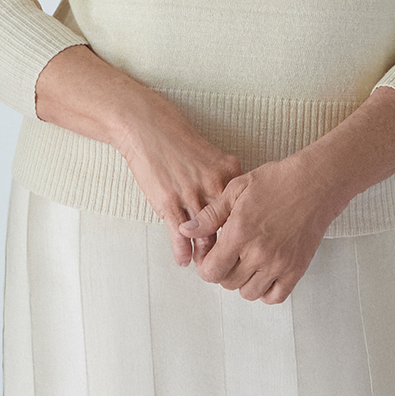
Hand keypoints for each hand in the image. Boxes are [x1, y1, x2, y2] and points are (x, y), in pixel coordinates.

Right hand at [112, 93, 243, 266]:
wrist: (147, 126)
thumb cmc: (177, 139)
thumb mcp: (210, 154)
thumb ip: (224, 178)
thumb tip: (233, 201)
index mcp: (229, 172)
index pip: (245, 210)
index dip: (246, 231)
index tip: (247, 246)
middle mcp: (214, 185)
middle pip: (230, 228)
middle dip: (231, 250)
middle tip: (231, 265)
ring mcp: (192, 195)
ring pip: (206, 237)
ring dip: (207, 257)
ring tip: (208, 269)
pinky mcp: (169, 202)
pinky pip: (180, 235)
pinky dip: (183, 251)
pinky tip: (183, 260)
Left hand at [183, 154, 342, 303]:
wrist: (316, 184)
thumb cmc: (277, 181)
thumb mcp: (236, 189)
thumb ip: (210, 215)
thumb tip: (187, 230)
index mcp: (239, 233)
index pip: (211, 271)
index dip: (205, 266)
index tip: (209, 257)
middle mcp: (258, 253)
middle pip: (228, 283)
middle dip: (223, 272)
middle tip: (229, 256)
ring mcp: (279, 264)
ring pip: (249, 293)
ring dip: (243, 282)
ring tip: (247, 263)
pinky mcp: (296, 269)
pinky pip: (275, 297)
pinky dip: (266, 291)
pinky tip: (264, 274)